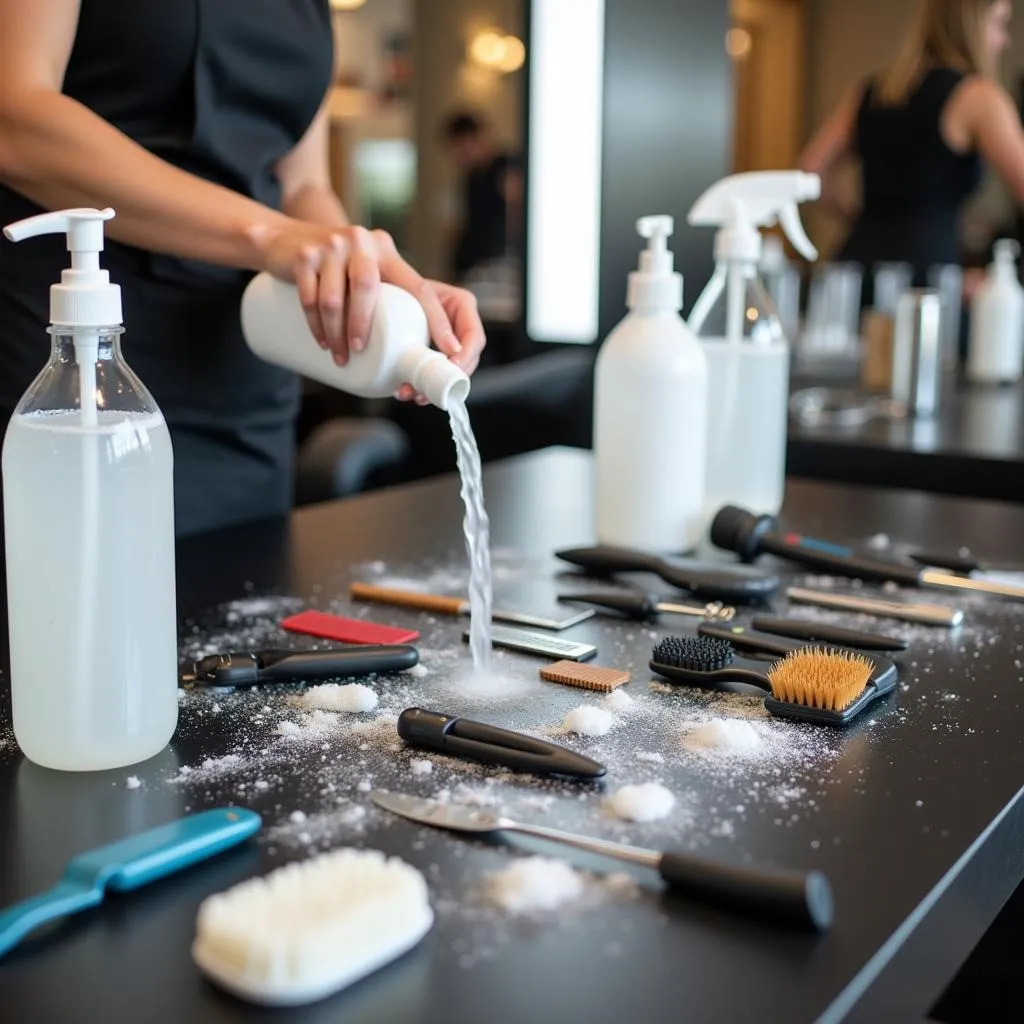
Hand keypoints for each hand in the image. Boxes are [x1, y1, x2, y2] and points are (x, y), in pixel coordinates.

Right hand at [259, 224, 485, 397]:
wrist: (284, 238)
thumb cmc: (337, 268)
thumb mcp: (366, 269)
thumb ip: (387, 295)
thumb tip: (414, 351)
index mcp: (386, 251)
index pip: (418, 286)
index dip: (437, 319)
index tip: (450, 349)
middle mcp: (362, 243)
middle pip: (367, 288)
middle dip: (364, 326)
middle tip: (361, 352)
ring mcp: (330, 246)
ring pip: (334, 298)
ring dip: (336, 333)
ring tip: (340, 356)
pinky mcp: (304, 256)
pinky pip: (309, 297)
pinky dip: (314, 324)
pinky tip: (321, 342)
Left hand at [395, 280, 485, 403]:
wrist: (378, 285)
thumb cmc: (396, 280)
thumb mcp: (417, 294)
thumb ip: (435, 314)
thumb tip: (453, 351)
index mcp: (462, 304)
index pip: (474, 337)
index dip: (466, 357)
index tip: (450, 369)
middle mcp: (459, 322)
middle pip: (468, 359)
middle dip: (449, 378)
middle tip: (428, 389)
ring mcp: (448, 338)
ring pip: (453, 370)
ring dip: (436, 386)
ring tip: (414, 395)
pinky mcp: (435, 350)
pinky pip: (439, 372)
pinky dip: (427, 384)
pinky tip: (414, 392)